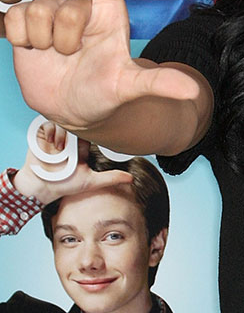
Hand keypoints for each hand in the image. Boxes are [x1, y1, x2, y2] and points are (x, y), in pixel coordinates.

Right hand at [6, 0, 199, 133]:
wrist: (70, 109)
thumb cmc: (104, 92)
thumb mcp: (129, 86)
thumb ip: (157, 83)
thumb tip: (192, 90)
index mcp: (108, 12)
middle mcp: (79, 8)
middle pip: (64, 4)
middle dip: (66, 38)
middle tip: (73, 56)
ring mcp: (50, 13)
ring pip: (37, 10)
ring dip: (43, 41)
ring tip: (55, 55)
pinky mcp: (24, 22)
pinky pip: (14, 18)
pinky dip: (21, 39)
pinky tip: (34, 51)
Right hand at [12, 121, 132, 205]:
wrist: (43, 189)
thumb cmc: (65, 185)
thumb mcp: (91, 182)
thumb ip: (111, 178)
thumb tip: (131, 179)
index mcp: (81, 147)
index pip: (89, 131)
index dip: (90, 131)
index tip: (85, 146)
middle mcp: (69, 141)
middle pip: (75, 125)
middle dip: (74, 131)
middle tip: (72, 146)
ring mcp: (55, 138)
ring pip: (62, 124)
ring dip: (62, 133)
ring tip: (60, 148)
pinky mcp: (41, 137)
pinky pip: (47, 125)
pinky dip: (50, 131)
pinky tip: (51, 143)